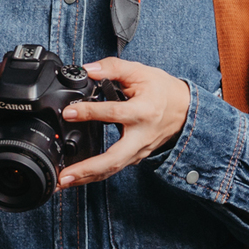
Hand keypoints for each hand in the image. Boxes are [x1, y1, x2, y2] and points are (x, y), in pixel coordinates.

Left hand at [56, 57, 190, 187]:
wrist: (185, 109)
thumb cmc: (162, 90)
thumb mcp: (139, 71)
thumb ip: (112, 68)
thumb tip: (88, 69)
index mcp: (143, 111)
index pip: (113, 113)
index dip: (89, 112)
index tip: (69, 112)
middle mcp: (141, 136)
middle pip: (114, 159)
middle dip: (87, 169)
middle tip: (64, 176)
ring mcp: (139, 150)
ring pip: (112, 169)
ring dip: (87, 178)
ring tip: (63, 181)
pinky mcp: (136, 157)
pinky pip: (114, 168)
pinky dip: (95, 175)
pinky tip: (78, 176)